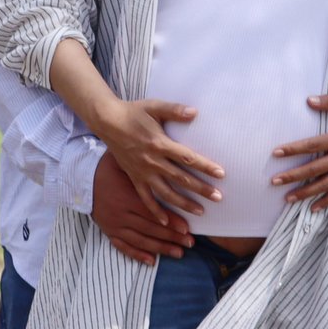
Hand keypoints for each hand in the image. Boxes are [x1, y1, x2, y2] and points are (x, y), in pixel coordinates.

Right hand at [91, 153, 191, 264]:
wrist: (81, 178)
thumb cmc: (106, 166)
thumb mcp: (123, 161)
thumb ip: (142, 161)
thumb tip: (167, 149)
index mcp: (127, 197)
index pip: (153, 213)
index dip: (171, 222)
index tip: (187, 228)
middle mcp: (121, 214)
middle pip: (150, 229)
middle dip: (172, 237)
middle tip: (190, 242)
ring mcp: (114, 225)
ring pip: (141, 241)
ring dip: (161, 248)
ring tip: (179, 252)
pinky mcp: (109, 231)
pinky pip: (124, 247)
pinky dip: (138, 255)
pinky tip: (152, 261)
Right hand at [95, 97, 225, 226]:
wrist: (107, 121)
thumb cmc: (133, 112)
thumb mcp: (154, 106)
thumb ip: (174, 110)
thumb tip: (195, 112)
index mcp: (160, 143)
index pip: (187, 158)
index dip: (205, 166)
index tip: (220, 174)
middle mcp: (153, 161)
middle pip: (181, 178)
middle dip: (201, 189)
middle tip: (218, 197)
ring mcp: (143, 172)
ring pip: (166, 192)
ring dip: (183, 203)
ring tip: (200, 211)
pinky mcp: (134, 177)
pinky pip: (145, 198)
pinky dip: (155, 210)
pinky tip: (166, 222)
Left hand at [270, 92, 327, 211]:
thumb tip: (308, 100)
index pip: (311, 145)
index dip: (292, 149)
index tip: (276, 153)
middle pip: (314, 169)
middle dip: (292, 176)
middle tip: (273, 182)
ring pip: (325, 185)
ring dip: (306, 193)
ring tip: (288, 198)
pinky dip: (327, 201)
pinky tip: (314, 208)